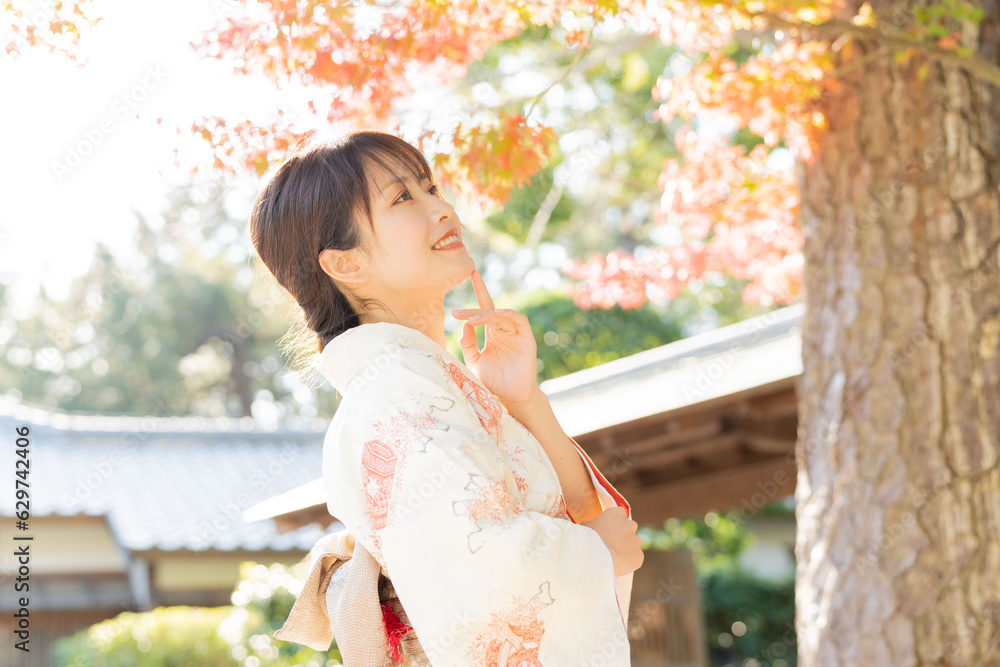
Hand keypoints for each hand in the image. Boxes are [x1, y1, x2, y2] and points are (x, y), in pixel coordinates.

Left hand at [451, 268, 538, 405]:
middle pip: (489, 311)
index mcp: (493, 333)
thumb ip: (468, 343)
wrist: (511, 398)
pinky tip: (495, 316)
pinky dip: (507, 315)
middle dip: (473, 309)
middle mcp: (505, 330)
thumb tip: (465, 324)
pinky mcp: (526, 339)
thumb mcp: (474, 361)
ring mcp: (516, 333)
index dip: (479, 290)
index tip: (469, 275)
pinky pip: (519, 320)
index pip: (485, 307)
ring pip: (501, 315)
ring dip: (486, 315)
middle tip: (457, 313)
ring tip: (472, 320)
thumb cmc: (493, 381)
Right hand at [580, 506, 643, 576]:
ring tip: (612, 556)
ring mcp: (636, 541)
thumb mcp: (585, 525)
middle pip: (628, 529)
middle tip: (609, 544)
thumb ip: (593, 523)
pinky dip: (628, 561)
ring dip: (625, 549)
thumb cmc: (588, 538)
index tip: (606, 531)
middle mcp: (631, 525)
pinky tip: (617, 564)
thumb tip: (591, 526)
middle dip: (621, 536)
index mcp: (618, 513)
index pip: (619, 515)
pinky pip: (634, 558)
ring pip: (632, 544)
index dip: (613, 524)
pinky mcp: (639, 556)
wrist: (595, 557)